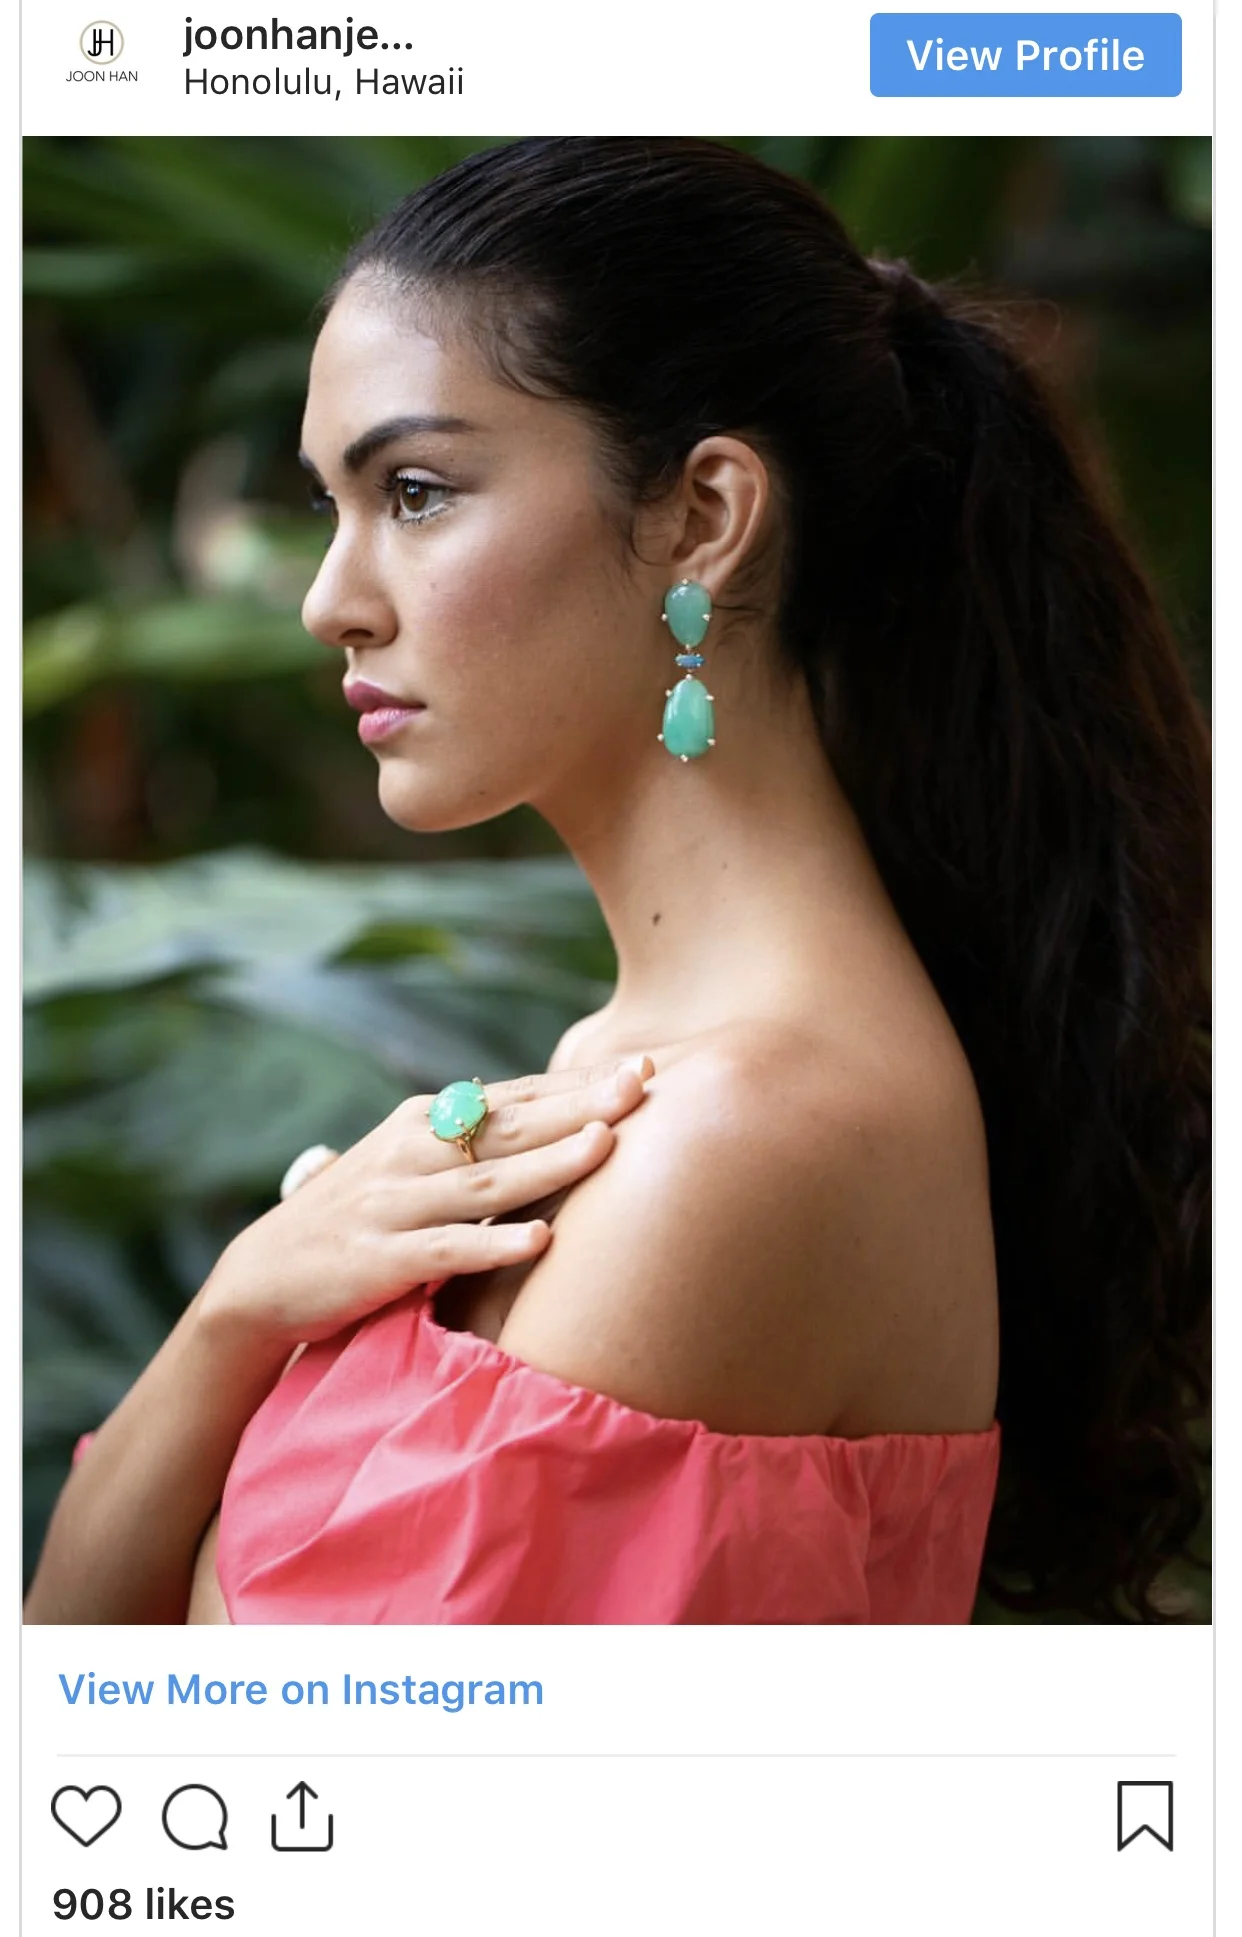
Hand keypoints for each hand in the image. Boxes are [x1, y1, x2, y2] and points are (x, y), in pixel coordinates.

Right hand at [199, 1056, 653, 1350]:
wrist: (262, 1279)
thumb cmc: (355, 1222)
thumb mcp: (408, 1169)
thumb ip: (467, 1143)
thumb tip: (547, 1118)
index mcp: (422, 1123)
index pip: (514, 1097)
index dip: (578, 1083)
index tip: (643, 1065)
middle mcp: (410, 1151)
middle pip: (509, 1125)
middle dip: (579, 1104)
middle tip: (642, 1083)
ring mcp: (394, 1204)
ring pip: (486, 1182)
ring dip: (548, 1162)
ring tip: (605, 1144)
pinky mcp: (380, 1260)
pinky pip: (447, 1250)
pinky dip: (493, 1245)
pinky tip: (540, 1240)